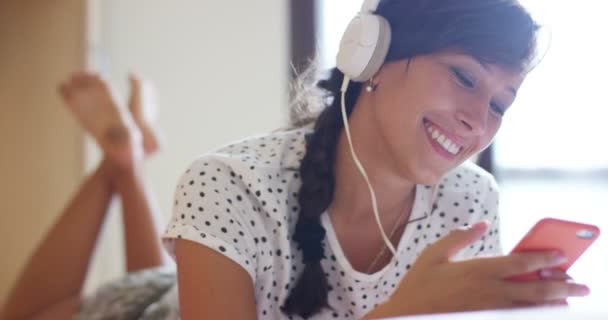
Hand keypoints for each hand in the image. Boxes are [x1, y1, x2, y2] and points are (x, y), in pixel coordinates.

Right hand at [388, 221, 588, 314]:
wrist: (407, 315)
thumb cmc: (419, 284)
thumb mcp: (434, 253)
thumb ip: (460, 237)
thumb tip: (481, 224)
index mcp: (478, 270)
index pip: (520, 262)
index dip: (544, 258)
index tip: (562, 255)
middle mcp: (489, 291)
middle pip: (534, 288)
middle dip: (562, 286)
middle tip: (581, 285)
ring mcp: (489, 310)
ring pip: (530, 308)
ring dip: (552, 303)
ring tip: (569, 301)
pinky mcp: (484, 319)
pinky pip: (516, 318)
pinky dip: (533, 315)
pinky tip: (543, 312)